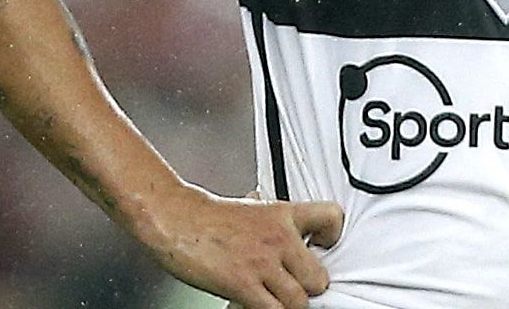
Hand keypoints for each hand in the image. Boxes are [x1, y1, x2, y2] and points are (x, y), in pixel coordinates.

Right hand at [138, 186, 343, 308]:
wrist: (175, 218)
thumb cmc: (207, 216)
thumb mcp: (250, 208)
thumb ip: (270, 220)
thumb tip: (281, 226)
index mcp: (282, 214)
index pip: (331, 218)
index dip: (332, 236)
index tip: (323, 246)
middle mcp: (278, 237)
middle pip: (319, 277)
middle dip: (307, 287)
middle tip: (293, 285)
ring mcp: (262, 262)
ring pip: (299, 301)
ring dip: (287, 305)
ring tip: (274, 298)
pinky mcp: (243, 284)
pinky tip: (255, 303)